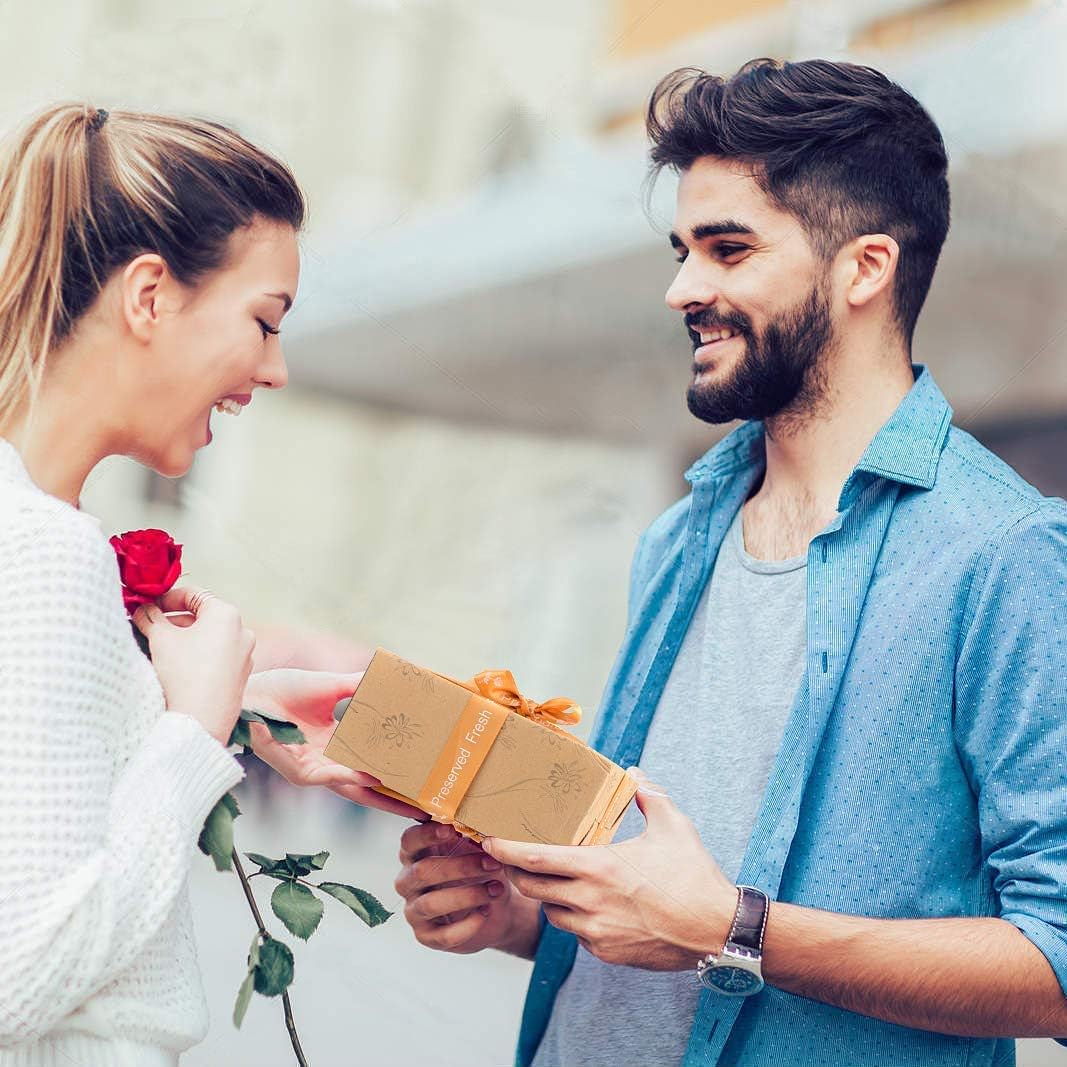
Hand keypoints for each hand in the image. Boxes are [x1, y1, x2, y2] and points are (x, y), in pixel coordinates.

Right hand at [132, 585, 254, 744]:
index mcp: (227, 615)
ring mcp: (244, 655)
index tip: (149, 607)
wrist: (200, 721)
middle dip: (173, 620)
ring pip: (209, 638)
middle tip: (148, 627)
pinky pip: (217, 656)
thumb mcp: (161, 639)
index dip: (168, 598)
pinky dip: (197, 655)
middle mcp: (242, 632)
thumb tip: (142, 609)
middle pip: (202, 617)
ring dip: (184, 638)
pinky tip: (177, 666)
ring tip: (159, 647)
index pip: (195, 595)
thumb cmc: (184, 675)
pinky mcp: (240, 675)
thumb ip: (150, 618)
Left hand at [242, 667, 426, 820]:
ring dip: (382, 794)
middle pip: (368, 786)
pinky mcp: (302, 773)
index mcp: (336, 743)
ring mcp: (316, 770)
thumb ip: (360, 685)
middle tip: (424, 804)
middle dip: (396, 797)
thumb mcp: (332, 686)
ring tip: (409, 797)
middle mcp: (328, 761)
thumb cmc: (283, 688)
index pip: (372, 761)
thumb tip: (392, 675)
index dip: (396, 768)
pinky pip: (332, 777)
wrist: (253, 692)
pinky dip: (354, 777)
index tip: (421, 772)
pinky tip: (374, 777)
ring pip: (355, 788)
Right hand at [395, 822, 541, 957]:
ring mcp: (414, 910)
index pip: (409, 841)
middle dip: (459, 866)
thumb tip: (482, 827)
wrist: (495, 910)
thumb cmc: (479, 872)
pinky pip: (442, 934)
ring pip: (431, 903)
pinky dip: (467, 925)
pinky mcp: (426, 936)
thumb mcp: (476, 851)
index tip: (451, 829)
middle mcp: (408, 882)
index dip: (426, 835)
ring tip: (495, 889)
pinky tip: (485, 913)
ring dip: (467, 895)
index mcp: (415, 854)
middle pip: (422, 871)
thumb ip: (471, 839)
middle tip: (491, 863)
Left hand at [483, 768, 735, 969]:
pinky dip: (575, 917)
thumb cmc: (694, 876)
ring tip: (558, 880)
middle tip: (513, 858)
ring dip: (548, 896)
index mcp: (597, 867)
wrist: (717, 932)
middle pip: (532, 888)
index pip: (535, 859)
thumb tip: (634, 771)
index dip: (505, 850)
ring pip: (552, 912)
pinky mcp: (605, 952)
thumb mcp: (673, 826)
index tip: (487, 840)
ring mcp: (595, 931)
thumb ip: (648, 795)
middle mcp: (588, 901)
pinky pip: (576, 933)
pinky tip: (591, 904)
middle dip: (519, 873)